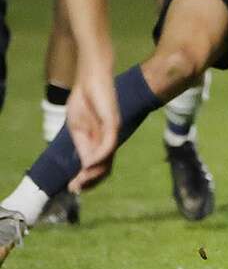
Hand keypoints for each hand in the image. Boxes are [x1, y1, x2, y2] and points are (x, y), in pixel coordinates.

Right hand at [66, 67, 119, 191]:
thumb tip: (86, 164)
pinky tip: (88, 164)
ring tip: (80, 181)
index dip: (86, 179)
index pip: (97, 166)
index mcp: (98, 142)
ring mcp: (113, 133)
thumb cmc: (84, 100)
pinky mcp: (114, 123)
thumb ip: (83, 144)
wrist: (91, 79)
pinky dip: (98, 156)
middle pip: (104, 168)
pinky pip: (108, 144)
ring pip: (107, 160)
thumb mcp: (78, 127)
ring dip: (93, 173)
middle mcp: (108, 140)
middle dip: (89, 181)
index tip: (72, 187)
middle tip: (75, 189)